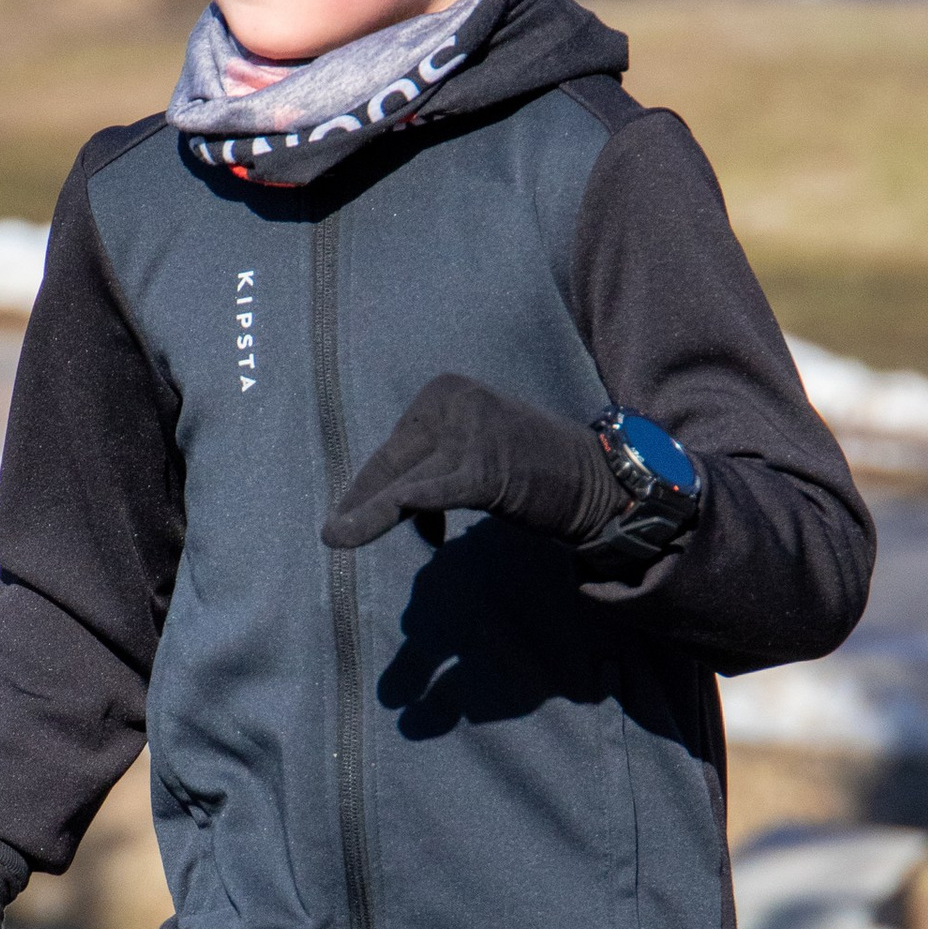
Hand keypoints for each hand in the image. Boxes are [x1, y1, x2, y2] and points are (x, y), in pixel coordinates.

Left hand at [322, 373, 621, 552]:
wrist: (595, 480)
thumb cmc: (530, 469)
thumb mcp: (470, 457)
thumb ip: (430, 471)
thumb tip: (400, 509)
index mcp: (444, 391)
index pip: (395, 444)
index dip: (371, 485)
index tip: (348, 518)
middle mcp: (454, 402)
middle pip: (394, 461)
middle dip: (366, 500)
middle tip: (332, 534)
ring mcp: (471, 434)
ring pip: (404, 481)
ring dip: (369, 514)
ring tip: (336, 538)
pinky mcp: (486, 469)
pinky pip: (433, 492)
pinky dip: (403, 508)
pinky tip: (367, 523)